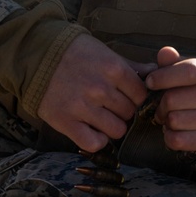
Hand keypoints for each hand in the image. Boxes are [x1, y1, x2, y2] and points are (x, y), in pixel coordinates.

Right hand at [37, 34, 146, 151]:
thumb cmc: (76, 54)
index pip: (141, 95)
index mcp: (113, 69)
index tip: (123, 96)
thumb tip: (158, 74)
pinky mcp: (66, 121)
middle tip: (107, 105)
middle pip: (129, 113)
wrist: (37, 57)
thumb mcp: (106, 53)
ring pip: (116, 130)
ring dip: (110, 126)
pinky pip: (94, 143)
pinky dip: (96, 140)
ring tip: (98, 116)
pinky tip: (91, 130)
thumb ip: (133, 67)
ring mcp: (83, 106)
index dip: (134, 98)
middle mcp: (100, 88)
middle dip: (122, 111)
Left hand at [145, 46, 195, 152]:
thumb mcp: (187, 67)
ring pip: (174, 120)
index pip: (189, 71)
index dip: (163, 77)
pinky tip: (173, 129)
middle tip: (160, 104)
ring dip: (164, 119)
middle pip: (175, 99)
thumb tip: (165, 53)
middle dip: (159, 102)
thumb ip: (173, 61)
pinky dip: (169, 136)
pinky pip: (178, 140)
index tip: (150, 82)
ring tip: (168, 115)